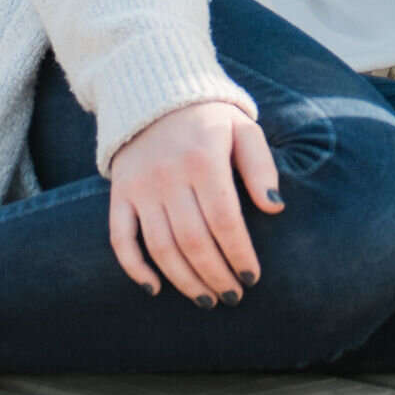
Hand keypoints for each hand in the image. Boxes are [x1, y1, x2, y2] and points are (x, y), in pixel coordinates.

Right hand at [107, 101, 280, 304]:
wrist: (156, 94)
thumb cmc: (210, 118)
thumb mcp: (244, 129)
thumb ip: (261, 167)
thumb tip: (274, 208)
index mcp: (203, 159)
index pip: (224, 220)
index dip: (239, 254)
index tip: (253, 277)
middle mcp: (168, 175)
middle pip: (193, 240)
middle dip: (216, 275)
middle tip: (233, 296)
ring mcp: (140, 186)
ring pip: (161, 247)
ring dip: (184, 280)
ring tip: (207, 299)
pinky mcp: (120, 193)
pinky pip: (121, 238)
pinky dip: (135, 268)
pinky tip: (155, 289)